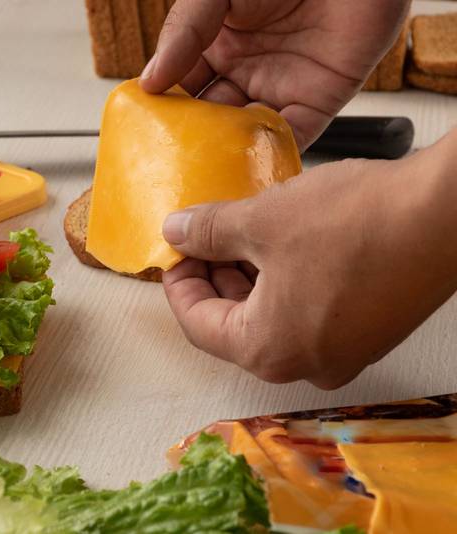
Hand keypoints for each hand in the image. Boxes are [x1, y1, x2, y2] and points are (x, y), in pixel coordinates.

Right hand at [140, 0, 409, 149]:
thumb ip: (183, 33)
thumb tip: (149, 82)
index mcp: (217, 44)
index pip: (183, 89)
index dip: (165, 112)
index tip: (146, 136)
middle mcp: (246, 69)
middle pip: (212, 118)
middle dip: (194, 143)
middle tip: (172, 168)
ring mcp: (281, 86)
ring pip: (246, 134)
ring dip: (228, 156)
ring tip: (205, 178)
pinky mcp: (319, 99)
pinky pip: (291, 136)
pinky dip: (271, 157)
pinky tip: (249, 172)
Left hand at [161, 130, 456, 388]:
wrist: (447, 214)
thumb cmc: (355, 222)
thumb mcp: (260, 221)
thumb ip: (207, 232)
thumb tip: (176, 233)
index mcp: (268, 351)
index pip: (197, 326)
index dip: (179, 284)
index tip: (175, 252)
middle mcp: (305, 364)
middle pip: (235, 326)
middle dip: (213, 278)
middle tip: (203, 237)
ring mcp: (343, 352)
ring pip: (273, 318)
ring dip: (248, 278)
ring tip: (239, 232)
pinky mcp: (370, 331)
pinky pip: (309, 312)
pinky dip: (284, 282)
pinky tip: (282, 242)